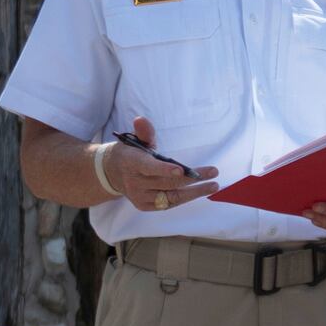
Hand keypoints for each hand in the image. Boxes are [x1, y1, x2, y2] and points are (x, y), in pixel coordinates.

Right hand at [99, 116, 220, 212]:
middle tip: (213, 172)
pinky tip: (199, 192)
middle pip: (166, 183)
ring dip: (194, 192)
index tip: (181, 170)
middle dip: (191, 178)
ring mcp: (139, 196)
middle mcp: (135, 182)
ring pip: (170, 196)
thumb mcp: (135, 140)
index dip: (164, 169)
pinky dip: (184, 198)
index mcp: (132, 163)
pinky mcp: (144, 206)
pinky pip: (168, 204)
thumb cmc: (131, 154)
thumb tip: (141, 120)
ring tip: (212, 185)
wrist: (113, 173)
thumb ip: (143, 132)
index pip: (148, 167)